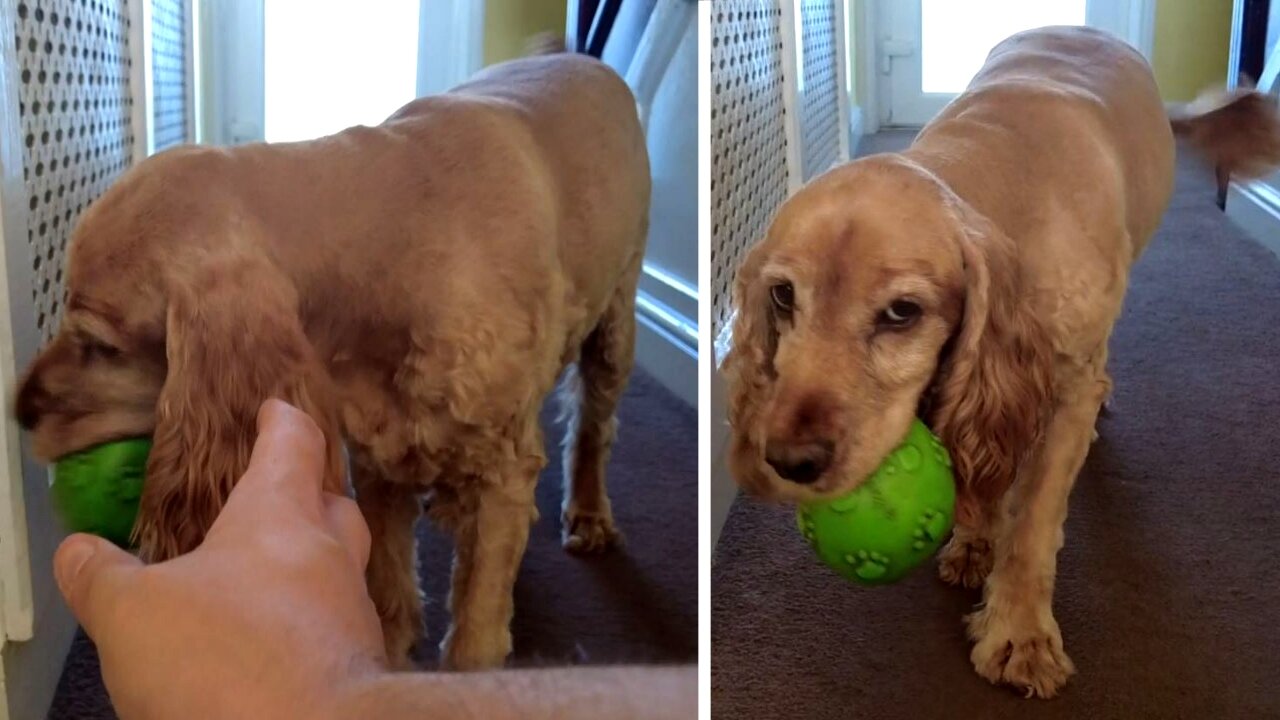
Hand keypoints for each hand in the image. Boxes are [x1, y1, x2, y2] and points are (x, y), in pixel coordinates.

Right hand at [54, 399, 383, 718]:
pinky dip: (305, 624)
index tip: (274, 408)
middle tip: (271, 498)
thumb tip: (77, 550)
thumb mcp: (133, 615)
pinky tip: (271, 645)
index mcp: (281, 517)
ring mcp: (351, 613)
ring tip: (257, 582)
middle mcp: (329, 556)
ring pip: (336, 570)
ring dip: (304, 568)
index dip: (283, 420)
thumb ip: (102, 577)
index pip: (294, 443)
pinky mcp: (357, 667)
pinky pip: (333, 628)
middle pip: (333, 504)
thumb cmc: (227, 660)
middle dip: (307, 494)